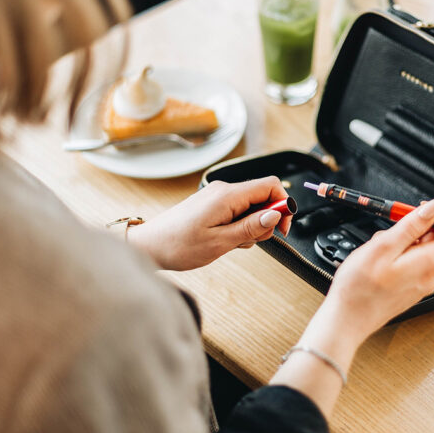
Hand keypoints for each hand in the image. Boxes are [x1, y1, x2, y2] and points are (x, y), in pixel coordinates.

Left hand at [127, 177, 291, 269]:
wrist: (149, 246)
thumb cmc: (178, 245)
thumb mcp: (220, 242)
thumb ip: (251, 227)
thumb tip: (276, 214)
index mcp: (227, 196)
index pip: (270, 186)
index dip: (283, 205)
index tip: (282, 227)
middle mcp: (223, 191)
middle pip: (263, 197)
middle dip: (266, 220)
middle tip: (250, 241)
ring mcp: (217, 197)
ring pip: (251, 207)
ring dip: (251, 227)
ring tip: (231, 243)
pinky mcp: (212, 204)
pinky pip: (237, 211)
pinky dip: (238, 226)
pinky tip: (224, 239)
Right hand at [270, 199, 433, 417]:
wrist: (346, 321)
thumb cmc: (359, 288)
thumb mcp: (382, 248)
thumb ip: (412, 226)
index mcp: (427, 264)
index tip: (429, 209)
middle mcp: (430, 276)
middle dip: (421, 227)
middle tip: (396, 225)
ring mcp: (421, 284)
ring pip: (425, 250)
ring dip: (407, 240)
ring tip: (382, 244)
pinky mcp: (411, 288)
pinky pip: (414, 262)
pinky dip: (400, 253)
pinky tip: (381, 258)